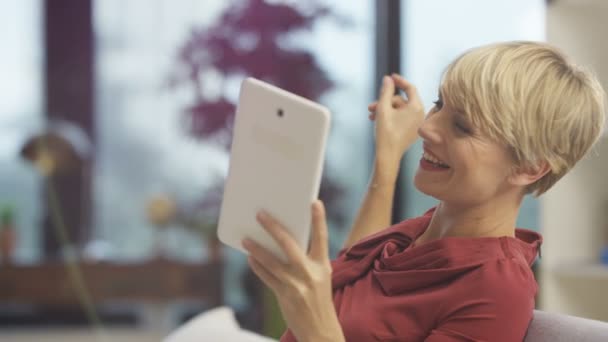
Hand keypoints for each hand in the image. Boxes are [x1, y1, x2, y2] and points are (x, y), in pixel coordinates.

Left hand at [242, 200, 343, 341]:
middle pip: (289, 244)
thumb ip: (307, 260)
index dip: (319, 220)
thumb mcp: (320, 277)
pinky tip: (250, 258)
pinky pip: (266, 276)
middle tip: (260, 215)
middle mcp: (310, 273)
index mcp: (322, 265)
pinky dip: (257, 266)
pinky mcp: (284, 295)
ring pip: (271, 261)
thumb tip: (283, 242)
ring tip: (246, 239)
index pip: (321, 237)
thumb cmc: (318, 299)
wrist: (320, 330)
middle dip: (273, 227)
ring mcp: (296, 284)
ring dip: (256, 248)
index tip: (315, 202)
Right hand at [368, 74, 424, 166]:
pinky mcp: (412, 131)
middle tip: (371, 106)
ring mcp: (417, 124)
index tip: (390, 77)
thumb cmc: (386, 132)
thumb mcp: (383, 108)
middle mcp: (420, 115)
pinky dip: (391, 117)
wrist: (388, 155)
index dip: (399, 81)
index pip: (410, 88)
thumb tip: (388, 79)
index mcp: (416, 107)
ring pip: (400, 110)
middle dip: (385, 101)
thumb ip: (386, 91)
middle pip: (401, 100)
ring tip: (371, 114)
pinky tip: (377, 120)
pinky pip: (402, 118)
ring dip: (385, 110)